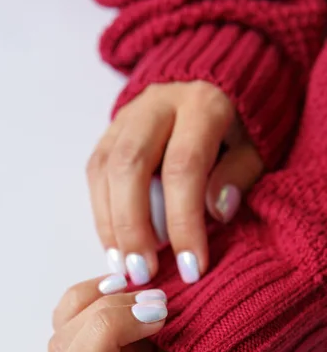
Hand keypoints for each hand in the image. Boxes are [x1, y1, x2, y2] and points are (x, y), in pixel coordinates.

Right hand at [87, 81, 263, 283]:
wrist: (209, 79)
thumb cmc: (237, 124)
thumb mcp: (255, 146)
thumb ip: (239, 175)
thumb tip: (217, 212)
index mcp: (201, 104)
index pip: (184, 167)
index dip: (184, 222)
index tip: (191, 268)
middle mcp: (156, 104)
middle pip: (130, 166)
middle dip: (134, 226)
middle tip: (144, 272)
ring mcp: (127, 115)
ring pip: (104, 169)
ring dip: (111, 224)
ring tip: (124, 267)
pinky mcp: (110, 129)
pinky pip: (95, 171)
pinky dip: (102, 212)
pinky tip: (114, 245)